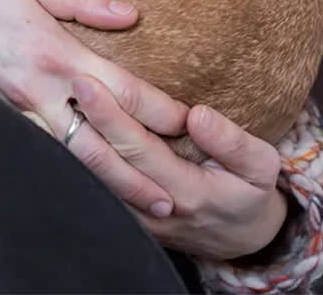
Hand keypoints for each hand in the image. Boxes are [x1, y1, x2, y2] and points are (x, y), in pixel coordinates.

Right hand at [0, 0, 189, 216]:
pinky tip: (95, 196)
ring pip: (76, 160)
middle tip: (182, 192)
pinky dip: (75, 180)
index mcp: (54, 52)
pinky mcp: (0, 121)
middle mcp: (40, 91)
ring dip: (116, 186)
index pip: (122, 90)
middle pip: (105, 139)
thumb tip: (130, 14)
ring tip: (150, 208)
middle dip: (146, 167)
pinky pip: (44, 158)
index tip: (190, 122)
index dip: (161, 110)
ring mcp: (18, 112)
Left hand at [68, 75, 287, 259]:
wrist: (242, 241)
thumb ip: (233, 143)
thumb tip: (197, 115)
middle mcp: (153, 207)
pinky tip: (64, 127)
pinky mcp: (125, 216)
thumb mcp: (262, 168)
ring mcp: (135, 215)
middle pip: (106, 162)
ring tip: (61, 99)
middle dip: (84, 120)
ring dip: (74, 138)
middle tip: (69, 80)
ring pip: (92, 178)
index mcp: (187, 191)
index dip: (110, 116)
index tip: (88, 83)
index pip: (138, 149)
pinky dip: (76, 157)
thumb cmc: (250, 193)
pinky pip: (94, 185)